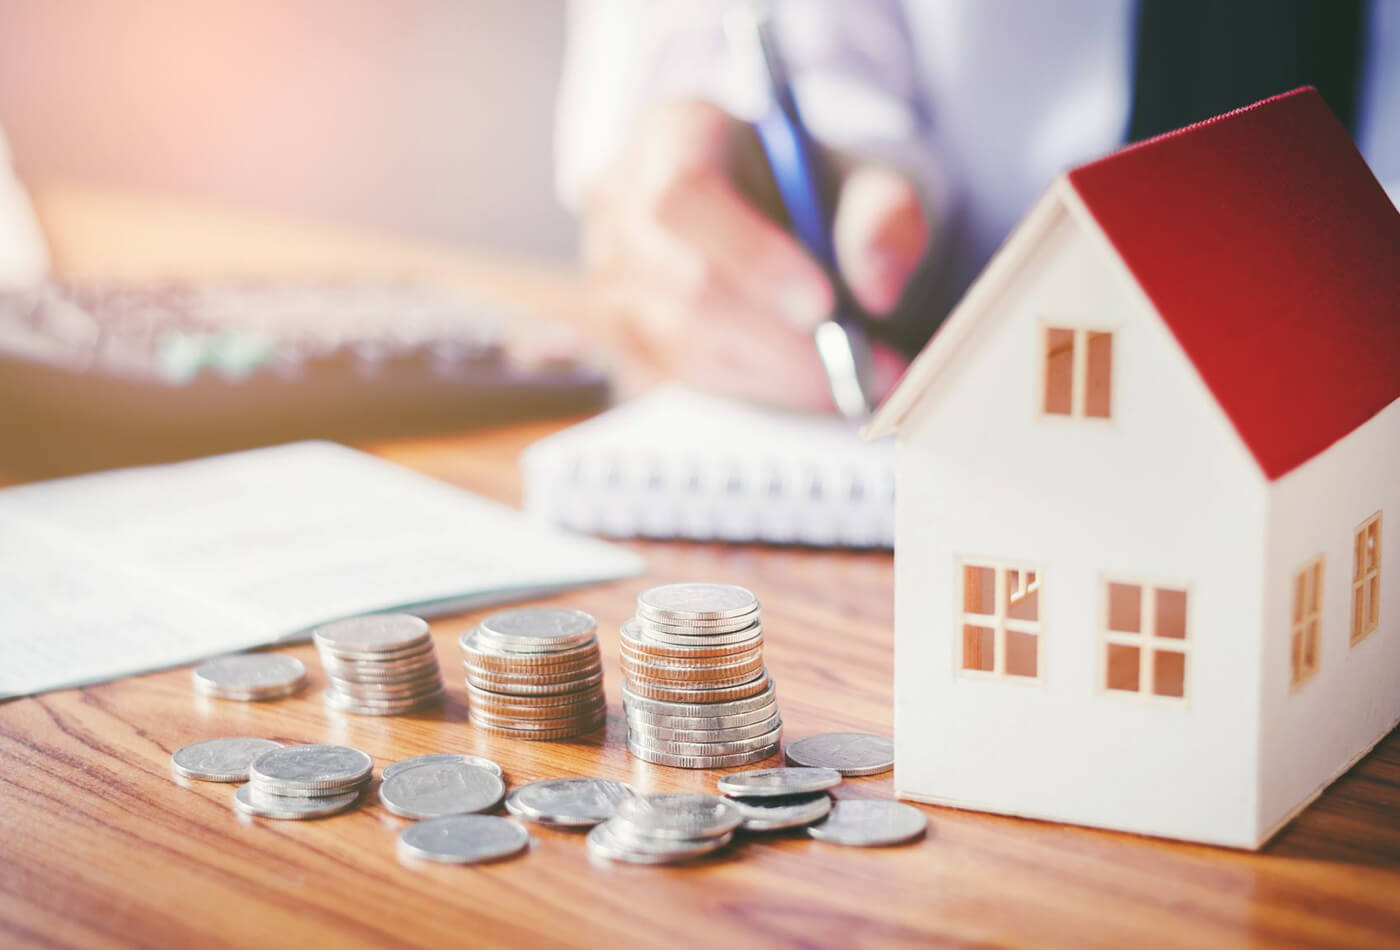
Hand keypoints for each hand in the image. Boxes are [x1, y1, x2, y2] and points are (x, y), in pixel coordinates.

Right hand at [581, 99, 927, 411]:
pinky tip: (804, 383)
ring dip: (773, 374)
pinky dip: (752, 390)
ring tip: (850, 381)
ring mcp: (607, 273)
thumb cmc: (818, 193)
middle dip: (778, 340)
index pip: (684, 193)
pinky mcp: (618, 333)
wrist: (785, 220)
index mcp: (674, 132)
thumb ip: (883, 218)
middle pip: (683, 283)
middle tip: (858, 368)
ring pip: (681, 342)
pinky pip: (681, 377)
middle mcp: (621, 200)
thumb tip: (876, 289)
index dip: (750, 255)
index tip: (824, 305)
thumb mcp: (869, 182)